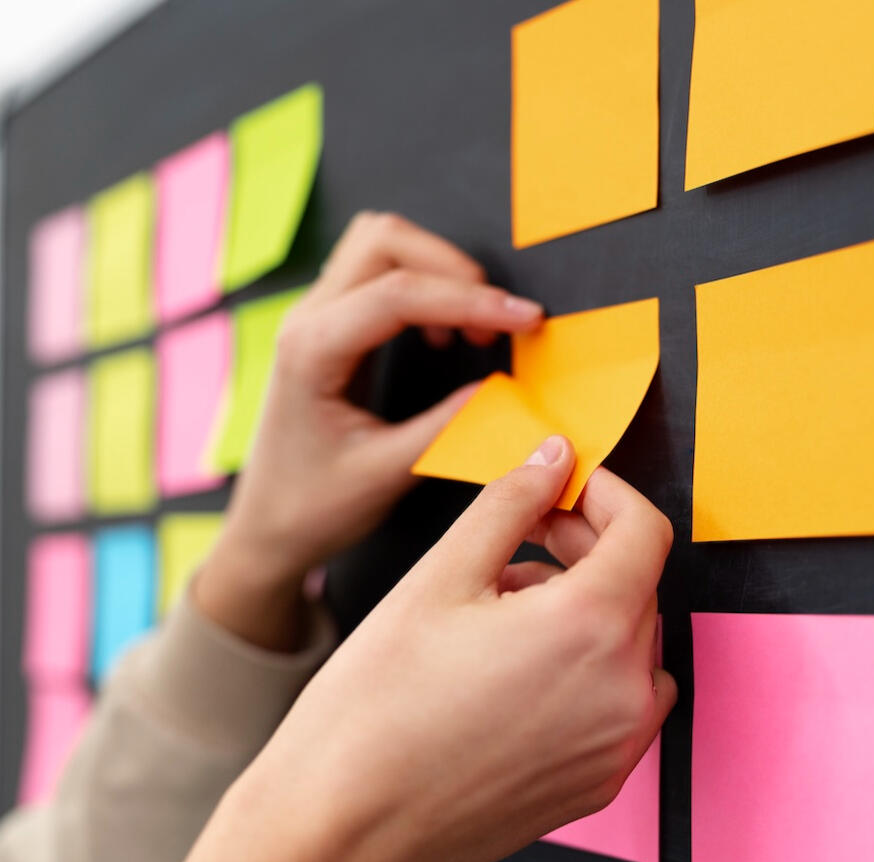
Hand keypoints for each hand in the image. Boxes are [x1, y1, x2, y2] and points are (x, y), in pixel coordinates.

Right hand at [140, 438, 676, 861]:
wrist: (343, 825)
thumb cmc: (378, 706)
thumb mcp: (441, 576)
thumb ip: (511, 503)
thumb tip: (552, 459)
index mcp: (590, 626)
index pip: (644, 530)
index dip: (604, 494)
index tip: (564, 489)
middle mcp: (623, 691)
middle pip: (636, 584)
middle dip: (583, 548)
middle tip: (518, 542)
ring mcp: (617, 746)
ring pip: (627, 642)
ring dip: (583, 608)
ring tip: (501, 612)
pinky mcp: (597, 783)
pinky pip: (618, 700)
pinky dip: (584, 666)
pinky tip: (514, 668)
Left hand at [194, 212, 543, 649]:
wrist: (266, 527)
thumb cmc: (312, 507)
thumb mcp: (385, 475)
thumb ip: (445, 428)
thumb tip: (502, 388)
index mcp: (312, 351)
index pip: (399, 295)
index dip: (471, 300)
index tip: (525, 318)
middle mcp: (307, 320)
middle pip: (384, 241)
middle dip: (453, 268)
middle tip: (499, 318)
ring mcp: (314, 319)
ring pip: (380, 247)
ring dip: (437, 271)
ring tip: (472, 326)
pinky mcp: (329, 329)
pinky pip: (378, 277)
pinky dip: (422, 289)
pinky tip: (442, 335)